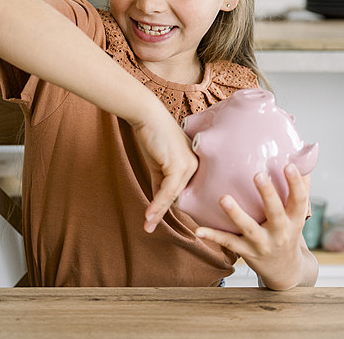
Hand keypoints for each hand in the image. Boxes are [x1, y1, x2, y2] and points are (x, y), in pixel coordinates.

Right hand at [132, 109, 198, 233]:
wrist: (148, 117)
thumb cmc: (153, 137)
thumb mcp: (158, 165)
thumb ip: (160, 184)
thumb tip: (157, 205)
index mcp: (195, 165)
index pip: (182, 191)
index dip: (168, 206)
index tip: (158, 220)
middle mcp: (196, 166)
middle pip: (178, 196)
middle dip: (162, 212)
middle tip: (150, 227)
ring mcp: (189, 166)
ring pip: (172, 196)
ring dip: (157, 212)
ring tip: (148, 225)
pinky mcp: (179, 166)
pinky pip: (167, 191)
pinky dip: (156, 204)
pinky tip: (148, 215)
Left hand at [194, 163, 314, 289]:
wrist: (286, 271)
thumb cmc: (289, 232)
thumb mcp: (298, 215)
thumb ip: (299, 189)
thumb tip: (299, 157)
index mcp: (295, 219)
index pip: (299, 200)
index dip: (296, 183)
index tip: (289, 166)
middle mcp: (281, 232)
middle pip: (275, 212)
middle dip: (267, 195)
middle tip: (258, 175)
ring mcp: (263, 243)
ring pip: (248, 228)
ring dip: (235, 214)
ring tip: (223, 198)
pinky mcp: (247, 252)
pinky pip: (229, 242)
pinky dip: (213, 236)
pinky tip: (198, 231)